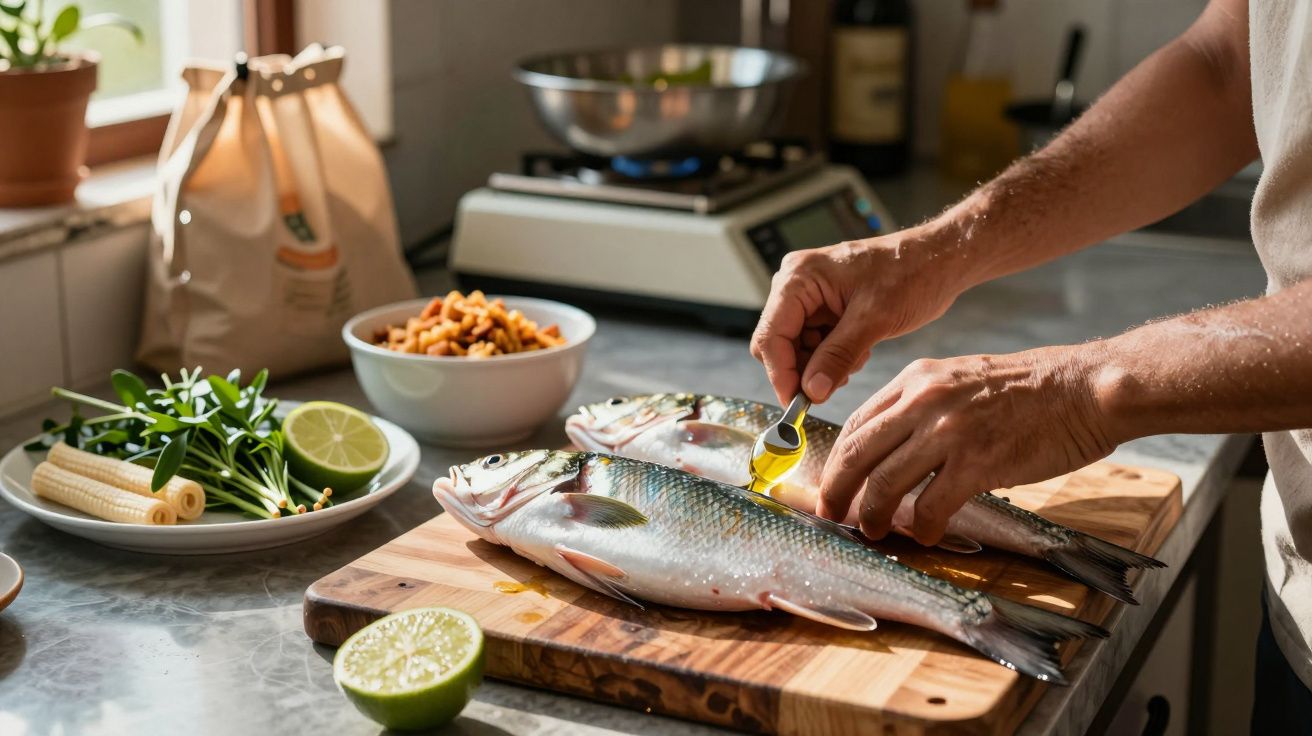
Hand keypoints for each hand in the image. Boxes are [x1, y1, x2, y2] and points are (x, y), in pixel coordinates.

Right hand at [749, 226, 971, 404]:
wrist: (939, 260)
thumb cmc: (911, 274)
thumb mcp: (874, 319)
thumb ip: (838, 356)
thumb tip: (811, 391)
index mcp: (799, 278)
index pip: (771, 335)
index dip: (781, 374)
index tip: (797, 405)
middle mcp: (796, 285)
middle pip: (778, 344)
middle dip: (803, 370)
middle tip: (830, 387)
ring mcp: (810, 296)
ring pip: (797, 348)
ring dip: (821, 365)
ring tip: (856, 358)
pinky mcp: (825, 307)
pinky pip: (815, 344)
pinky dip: (832, 357)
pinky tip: (859, 350)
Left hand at [816, 346, 1117, 544]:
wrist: (1084, 389)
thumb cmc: (1028, 389)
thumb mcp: (959, 378)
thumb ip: (921, 405)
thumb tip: (889, 446)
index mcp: (916, 379)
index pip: (856, 423)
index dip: (836, 461)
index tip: (831, 485)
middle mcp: (924, 401)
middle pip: (857, 454)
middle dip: (836, 492)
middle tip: (830, 516)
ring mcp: (949, 431)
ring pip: (885, 483)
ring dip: (873, 515)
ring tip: (873, 531)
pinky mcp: (977, 461)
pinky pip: (930, 505)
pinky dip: (920, 528)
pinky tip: (924, 535)